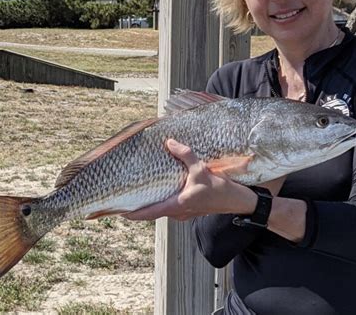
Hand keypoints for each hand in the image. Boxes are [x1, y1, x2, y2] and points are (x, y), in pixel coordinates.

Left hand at [123, 139, 257, 220]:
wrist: (237, 201)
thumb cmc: (219, 189)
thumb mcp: (201, 169)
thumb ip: (185, 155)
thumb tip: (170, 142)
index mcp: (177, 204)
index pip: (148, 212)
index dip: (132, 213)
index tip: (118, 211)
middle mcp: (178, 212)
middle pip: (153, 212)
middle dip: (139, 207)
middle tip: (126, 197)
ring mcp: (184, 213)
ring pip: (162, 209)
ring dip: (152, 203)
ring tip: (141, 192)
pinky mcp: (191, 209)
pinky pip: (172, 207)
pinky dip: (164, 200)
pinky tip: (163, 189)